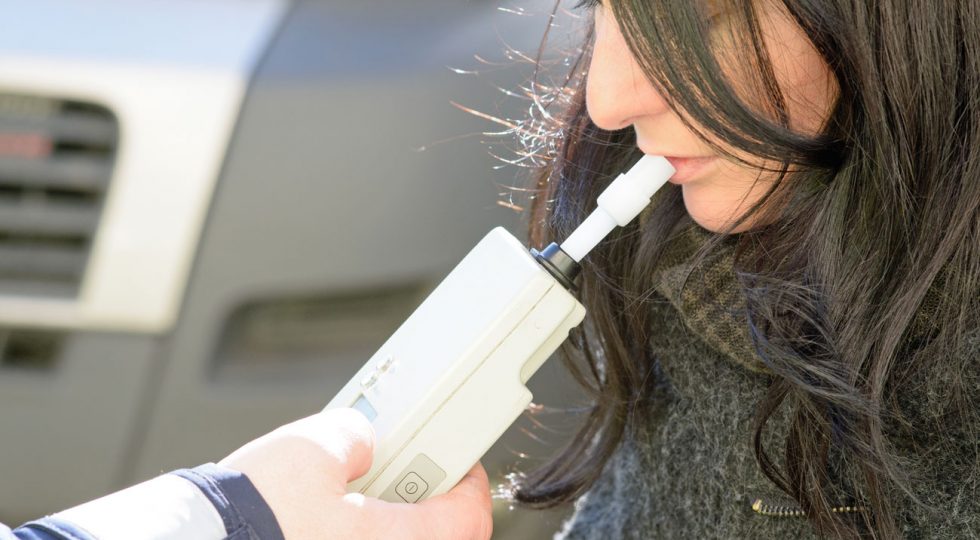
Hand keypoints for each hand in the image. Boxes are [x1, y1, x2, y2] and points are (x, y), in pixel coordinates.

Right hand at [219, 408, 492, 539]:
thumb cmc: (252, 511)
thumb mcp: (314, 444)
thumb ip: (356, 435)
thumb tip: (362, 441)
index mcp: (395, 539)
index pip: (469, 518)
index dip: (471, 485)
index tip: (462, 465)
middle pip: (438, 537)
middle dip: (425, 500)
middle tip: (405, 472)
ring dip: (389, 519)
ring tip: (356, 492)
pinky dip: (357, 532)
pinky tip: (326, 516)